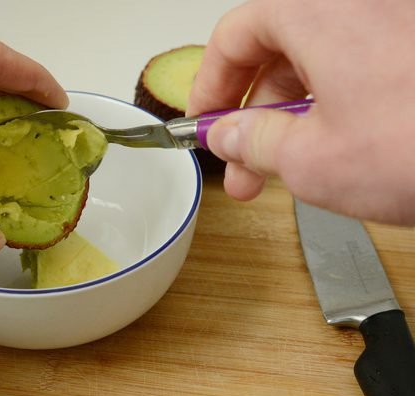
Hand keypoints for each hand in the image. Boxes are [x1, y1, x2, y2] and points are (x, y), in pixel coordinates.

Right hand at [187, 0, 413, 224]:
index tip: (205, 123)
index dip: (211, 85)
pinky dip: (337, 110)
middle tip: (242, 165)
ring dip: (293, 120)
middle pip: (278, 51)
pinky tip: (337, 152)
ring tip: (287, 172)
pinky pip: (361, 70)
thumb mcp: (309, 159)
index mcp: (315, 11)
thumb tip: (228, 136)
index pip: (234, 35)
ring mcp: (395, 25)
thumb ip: (251, 142)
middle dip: (253, 117)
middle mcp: (357, 6)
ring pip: (321, 65)